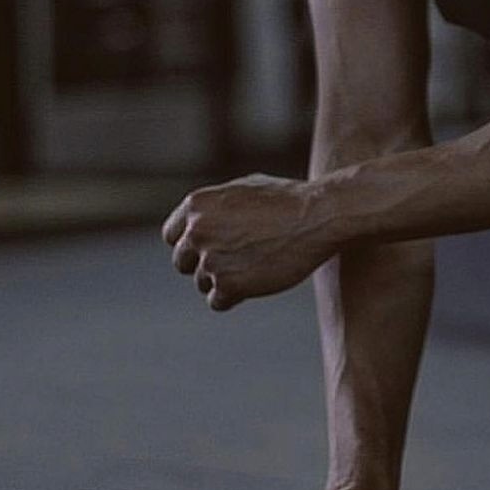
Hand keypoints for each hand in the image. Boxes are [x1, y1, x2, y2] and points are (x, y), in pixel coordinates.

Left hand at [162, 173, 328, 310]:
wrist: (318, 216)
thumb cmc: (288, 199)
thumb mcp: (245, 188)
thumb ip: (216, 206)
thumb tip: (200, 220)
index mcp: (197, 205)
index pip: (172, 235)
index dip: (190, 244)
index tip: (208, 249)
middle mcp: (197, 231)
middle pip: (182, 262)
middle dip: (203, 264)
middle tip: (234, 261)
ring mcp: (211, 259)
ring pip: (202, 283)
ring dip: (224, 280)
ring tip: (255, 266)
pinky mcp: (229, 284)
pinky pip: (217, 301)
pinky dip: (234, 297)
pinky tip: (255, 282)